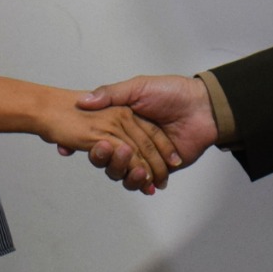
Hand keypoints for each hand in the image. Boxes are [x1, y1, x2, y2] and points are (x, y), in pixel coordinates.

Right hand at [75, 76, 216, 189]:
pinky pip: (143, 182)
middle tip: (110, 150)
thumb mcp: (139, 87)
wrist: (203, 108)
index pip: (95, 136)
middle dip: (104, 159)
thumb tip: (83, 101)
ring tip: (135, 168)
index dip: (81, 143)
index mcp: (120, 121)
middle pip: (106, 158)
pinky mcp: (158, 169)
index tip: (68, 147)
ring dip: (124, 173)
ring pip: (122, 173)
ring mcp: (143, 155)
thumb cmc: (173, 92)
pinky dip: (141, 184)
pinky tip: (146, 180)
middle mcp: (129, 139)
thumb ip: (111, 94)